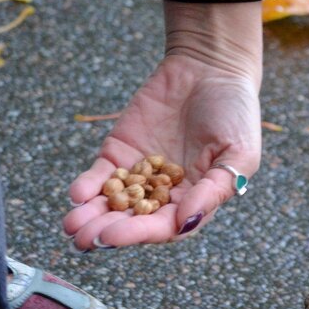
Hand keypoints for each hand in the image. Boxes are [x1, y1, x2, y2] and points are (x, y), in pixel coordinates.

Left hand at [63, 1, 262, 248]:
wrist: (211, 68)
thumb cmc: (236, 113)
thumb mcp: (239, 152)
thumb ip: (214, 189)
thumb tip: (184, 221)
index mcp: (196, 200)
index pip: (165, 227)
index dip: (139, 233)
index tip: (115, 237)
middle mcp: (166, 195)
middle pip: (133, 220)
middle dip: (107, 231)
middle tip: (83, 239)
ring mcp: (140, 174)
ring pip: (112, 203)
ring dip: (90, 216)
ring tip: (70, 226)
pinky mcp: (120, 151)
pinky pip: (101, 174)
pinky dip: (87, 186)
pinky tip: (76, 194)